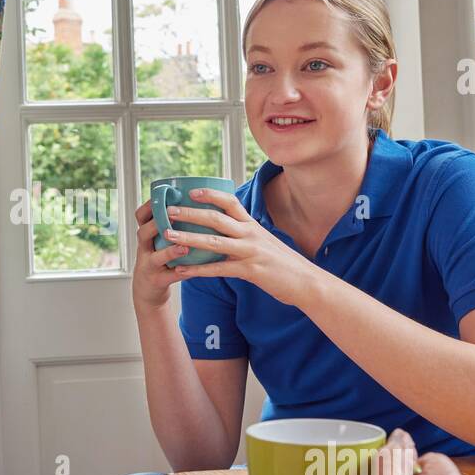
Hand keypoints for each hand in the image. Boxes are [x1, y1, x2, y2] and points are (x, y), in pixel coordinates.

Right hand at [131, 198, 191, 311]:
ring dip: (170, 251)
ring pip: (156, 257)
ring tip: (184, 246)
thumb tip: (195, 203)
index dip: (149, 206)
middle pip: (143, 234)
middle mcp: (144, 249)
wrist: (148, 292)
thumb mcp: (158, 242)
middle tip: (172, 217)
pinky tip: (195, 269)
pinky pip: (171, 277)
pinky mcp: (158, 281)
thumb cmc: (159, 262)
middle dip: (155, 225)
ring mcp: (149, 266)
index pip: (141, 217)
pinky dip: (183, 272)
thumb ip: (169, 227)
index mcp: (146, 236)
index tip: (162, 195)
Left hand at [157, 188, 317, 305]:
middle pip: (216, 219)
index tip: (191, 191)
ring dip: (188, 238)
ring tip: (168, 236)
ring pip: (214, 242)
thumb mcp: (265, 242)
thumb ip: (245, 234)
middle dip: (190, 213)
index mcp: (253, 225)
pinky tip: (182, 270)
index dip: (211, 195)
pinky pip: (218, 269)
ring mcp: (250, 252)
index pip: (230, 202)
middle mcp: (250, 234)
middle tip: (169, 210)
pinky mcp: (250, 271)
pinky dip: (198, 270)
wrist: (307, 282)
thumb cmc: (283, 263)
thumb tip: (227, 229)